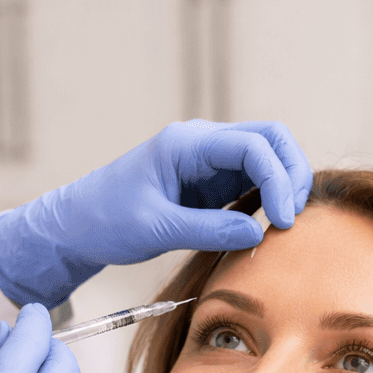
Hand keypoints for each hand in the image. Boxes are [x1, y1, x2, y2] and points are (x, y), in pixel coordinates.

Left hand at [0, 120, 313, 307]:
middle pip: (271, 139)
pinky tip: (270, 225)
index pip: (253, 146)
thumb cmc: (105, 222)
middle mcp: (202, 144)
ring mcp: (208, 161)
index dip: (279, 180)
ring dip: (284, 184)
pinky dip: (269, 197)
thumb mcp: (156, 229)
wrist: (77, 226)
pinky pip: (252, 180)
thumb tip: (260, 233)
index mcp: (187, 144)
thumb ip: (208, 230)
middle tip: (295, 219)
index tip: (284, 221)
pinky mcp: (209, 183)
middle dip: (292, 174)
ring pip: (266, 158)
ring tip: (286, 224)